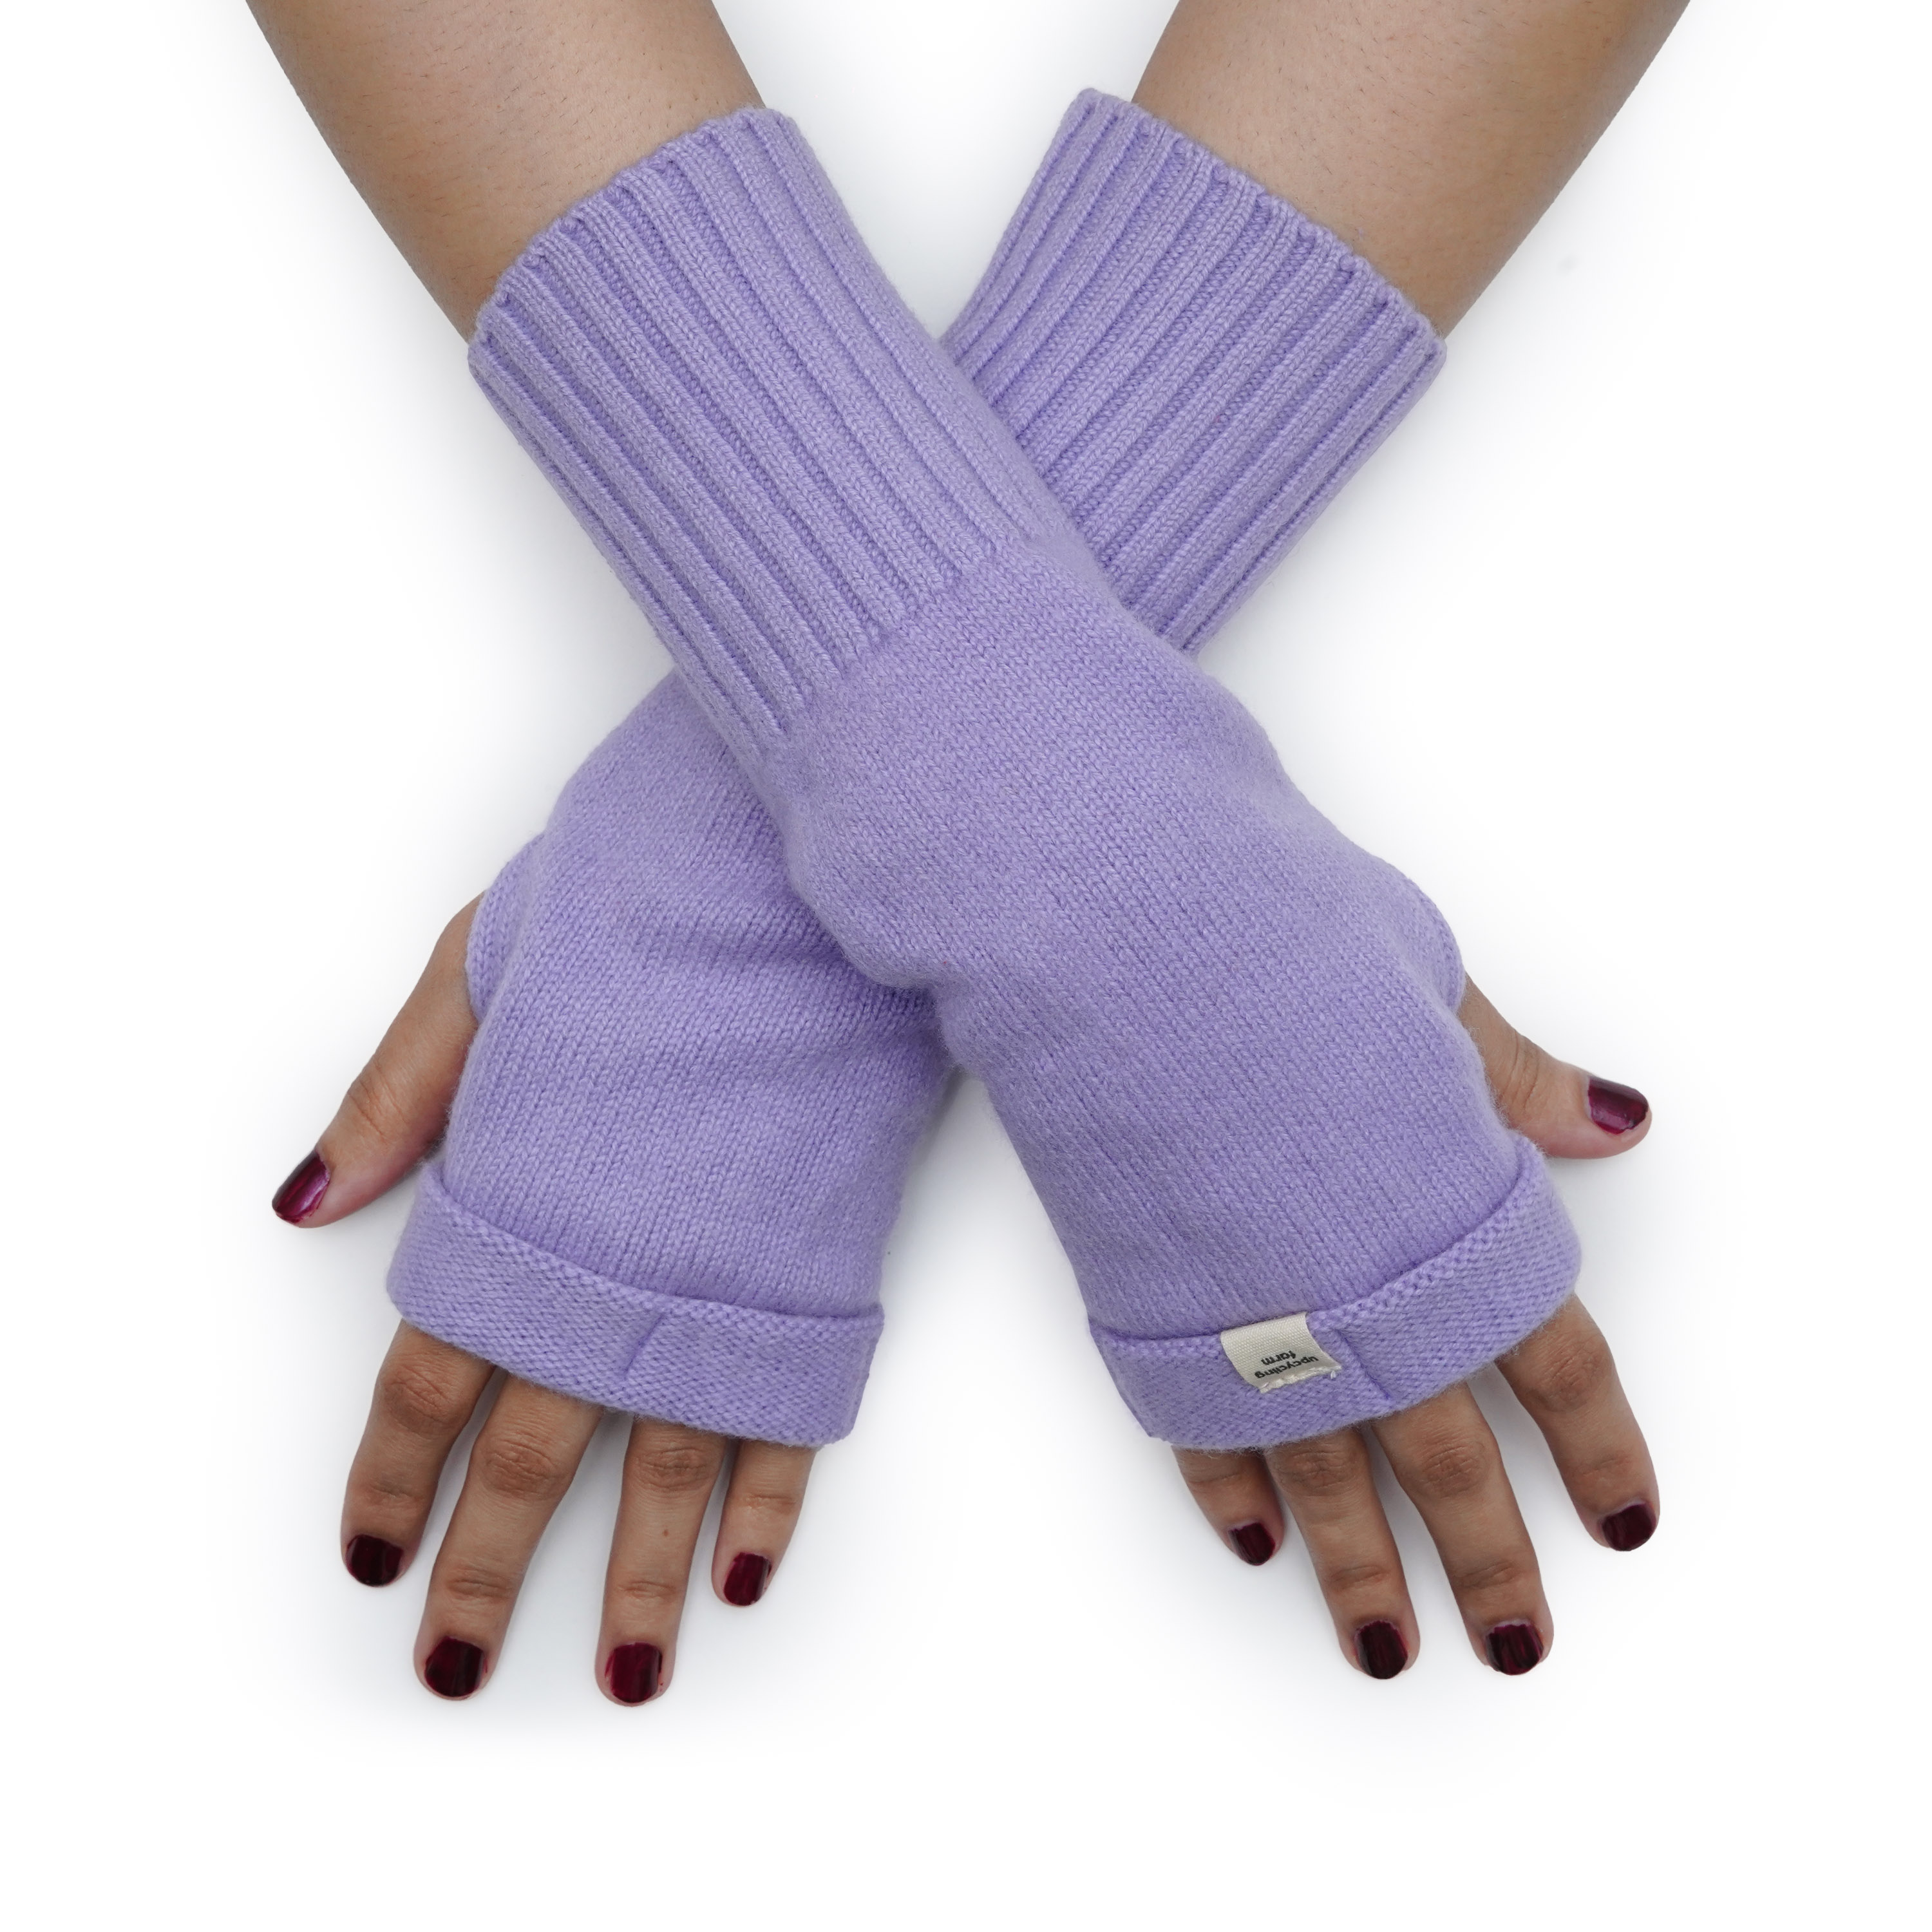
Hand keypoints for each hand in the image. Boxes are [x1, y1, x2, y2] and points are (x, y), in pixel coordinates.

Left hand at [272, 904, 812, 1703]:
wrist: (811, 892)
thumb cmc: (648, 909)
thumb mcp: (485, 964)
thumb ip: (404, 1089)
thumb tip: (312, 1202)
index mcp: (515, 1212)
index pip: (425, 1385)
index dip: (394, 1482)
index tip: (374, 1557)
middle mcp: (606, 1279)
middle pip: (531, 1464)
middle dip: (488, 1576)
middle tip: (456, 1669)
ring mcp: (716, 1293)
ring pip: (663, 1475)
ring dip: (635, 1585)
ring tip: (623, 1676)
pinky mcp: (813, 1286)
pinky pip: (789, 1424)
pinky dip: (770, 1506)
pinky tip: (747, 1571)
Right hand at [1173, 982, 1654, 1678]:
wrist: (1115, 947)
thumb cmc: (1278, 942)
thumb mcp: (1426, 989)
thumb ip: (1512, 1078)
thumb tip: (1612, 1121)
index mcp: (1457, 1221)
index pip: (1559, 1371)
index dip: (1597, 1452)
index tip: (1620, 1521)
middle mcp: (1368, 1297)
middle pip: (1449, 1462)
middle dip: (1486, 1562)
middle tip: (1511, 1644)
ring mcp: (1259, 1318)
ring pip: (1324, 1479)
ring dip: (1359, 1573)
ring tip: (1382, 1650)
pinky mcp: (1159, 1314)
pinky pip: (1202, 1431)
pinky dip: (1228, 1489)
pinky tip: (1251, 1536)